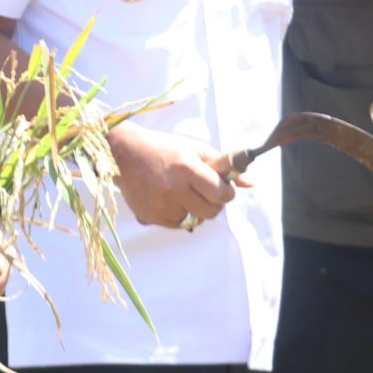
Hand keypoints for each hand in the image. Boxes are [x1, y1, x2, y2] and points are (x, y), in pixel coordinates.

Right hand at [107, 125, 234, 228]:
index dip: (226, 192)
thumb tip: (250, 184)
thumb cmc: (164, 148)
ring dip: (192, 208)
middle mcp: (173, 188)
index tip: (221, 187)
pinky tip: (165, 197)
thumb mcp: (194, 149)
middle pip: (211, 212)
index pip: (221, 193)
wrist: (122, 153)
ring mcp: (160, 205)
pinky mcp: (149, 217)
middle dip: (213, 203)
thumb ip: (223, 165)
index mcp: (186, 167)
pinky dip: (176, 213)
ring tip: (178, 190)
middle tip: (203, 190)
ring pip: (194, 219)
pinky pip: (176, 224)